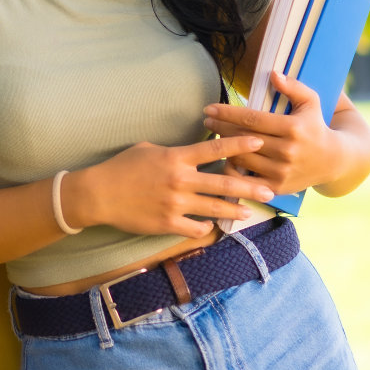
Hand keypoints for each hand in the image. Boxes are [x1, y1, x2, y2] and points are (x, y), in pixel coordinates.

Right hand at [62, 136, 277, 240]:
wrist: (99, 194)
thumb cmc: (122, 167)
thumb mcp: (148, 149)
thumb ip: (173, 150)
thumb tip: (189, 149)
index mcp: (177, 157)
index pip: (215, 148)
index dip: (239, 144)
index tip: (259, 141)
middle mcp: (180, 180)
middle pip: (222, 183)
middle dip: (248, 186)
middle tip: (269, 189)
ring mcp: (175, 204)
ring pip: (214, 208)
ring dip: (234, 211)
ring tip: (248, 213)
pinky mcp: (167, 224)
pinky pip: (195, 228)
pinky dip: (204, 227)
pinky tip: (210, 226)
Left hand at [202, 70, 351, 195]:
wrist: (333, 161)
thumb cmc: (315, 125)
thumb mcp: (311, 101)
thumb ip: (292, 86)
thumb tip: (273, 74)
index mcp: (293, 128)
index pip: (252, 119)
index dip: (227, 113)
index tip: (209, 108)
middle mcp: (287, 151)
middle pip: (243, 138)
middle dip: (221, 128)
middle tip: (206, 120)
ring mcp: (281, 172)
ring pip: (242, 159)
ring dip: (225, 147)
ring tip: (216, 136)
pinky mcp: (277, 188)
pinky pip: (246, 180)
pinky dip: (232, 170)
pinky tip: (225, 159)